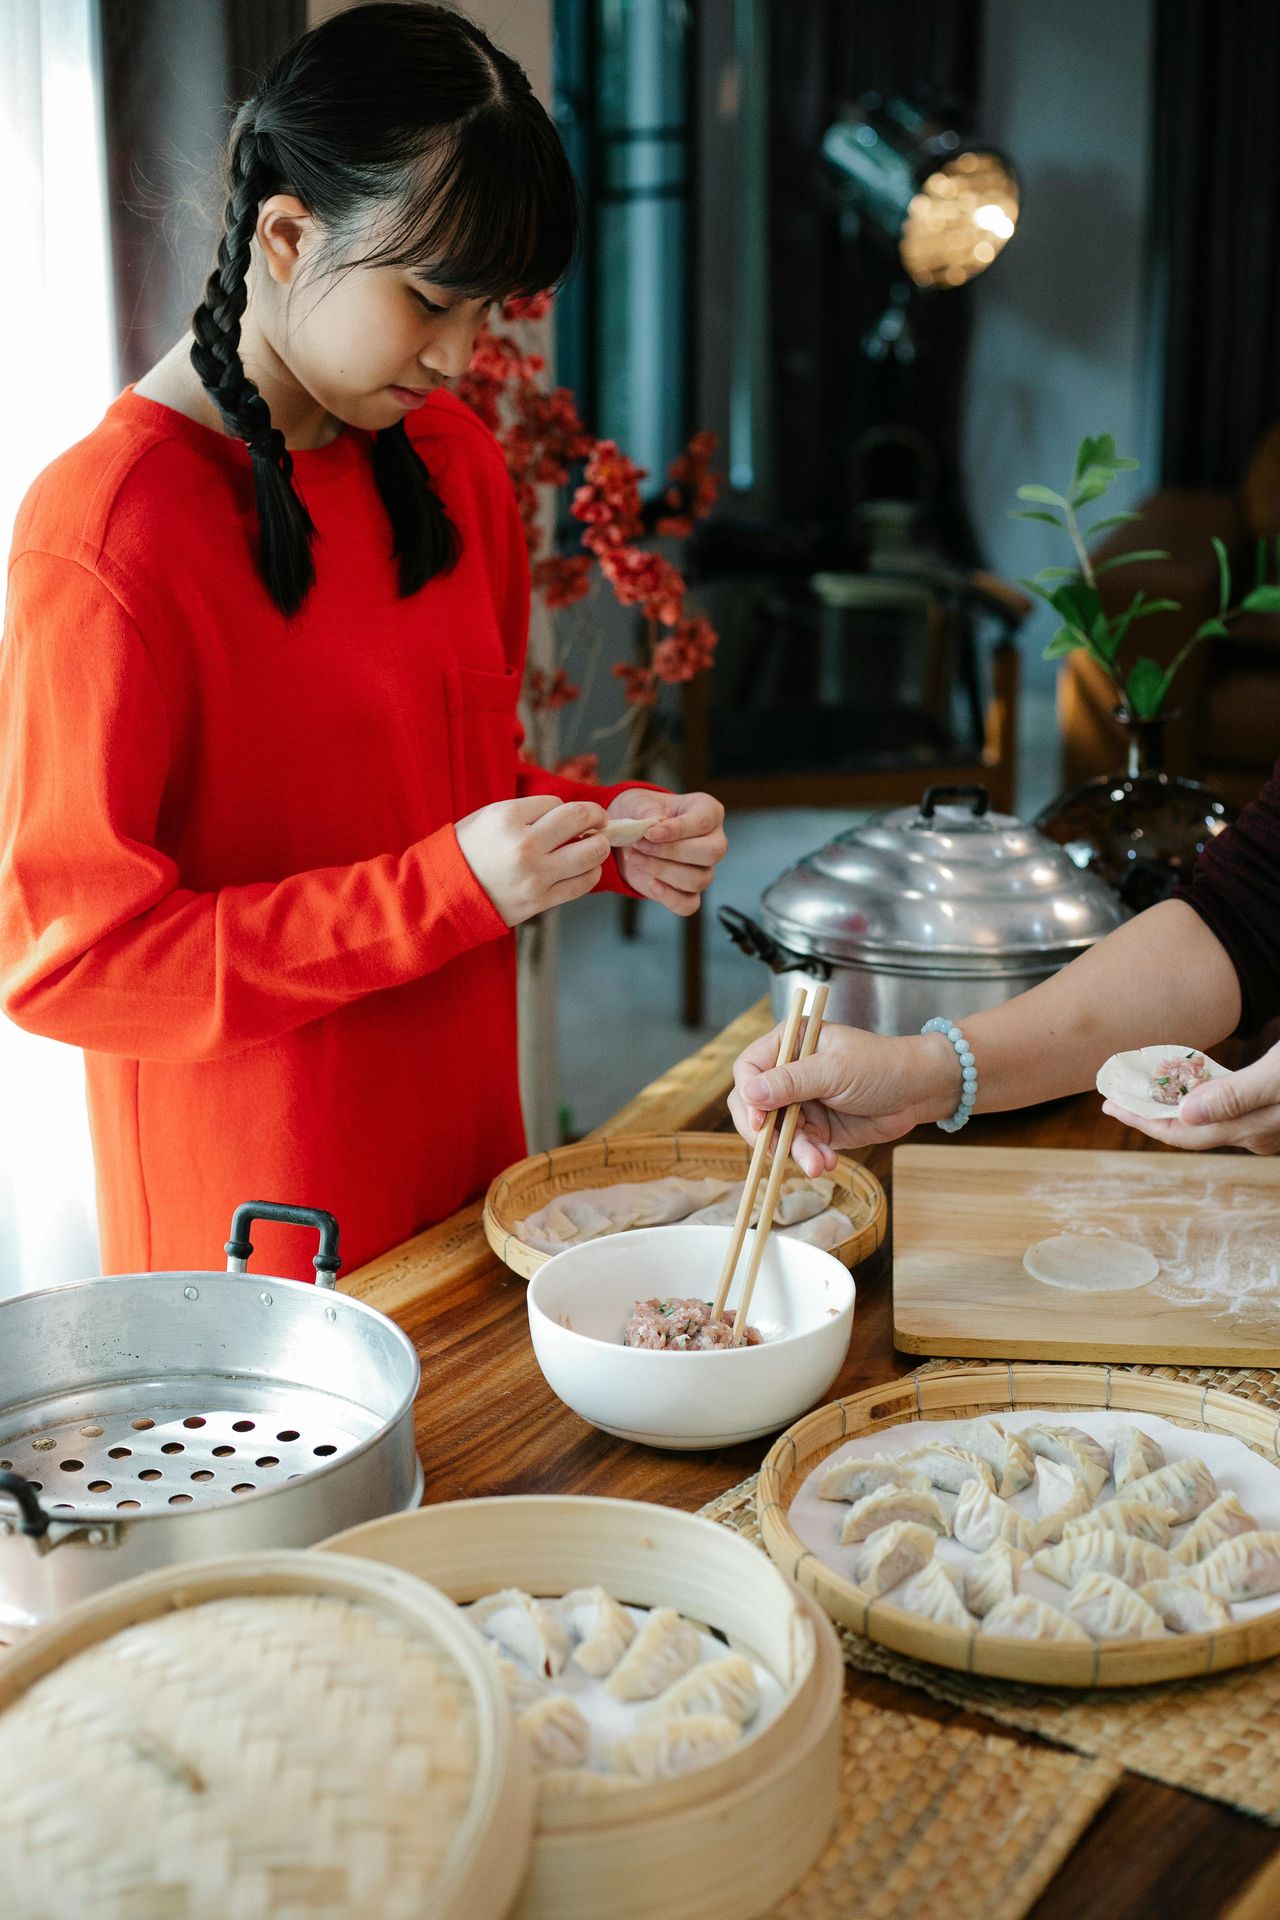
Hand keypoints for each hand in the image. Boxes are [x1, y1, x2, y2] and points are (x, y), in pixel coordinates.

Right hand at [455, 795, 608, 926]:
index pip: (556, 803)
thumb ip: (528, 812)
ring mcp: (535, 875)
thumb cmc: (469, 851)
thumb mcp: (489, 817)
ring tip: (594, 845)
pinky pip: (582, 884)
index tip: (560, 816)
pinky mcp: (540, 900)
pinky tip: (585, 868)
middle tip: (598, 821)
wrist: (446, 894)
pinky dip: (591, 873)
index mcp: (508, 818)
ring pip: (591, 853)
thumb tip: (570, 814)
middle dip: (596, 817)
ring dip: (599, 846)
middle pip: (580, 819)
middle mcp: (524, 845)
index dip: (561, 808)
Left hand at [612, 790, 726, 917]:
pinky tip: (651, 883)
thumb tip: (656, 823)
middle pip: (711, 853)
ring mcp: (705, 869)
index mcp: (708, 812)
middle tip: (640, 844)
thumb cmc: (643, 813)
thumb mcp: (640, 803)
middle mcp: (714, 841)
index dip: (678, 830)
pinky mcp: (690, 892)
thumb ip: (647, 810)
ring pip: (698, 879)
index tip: (650, 833)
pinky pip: (689, 904)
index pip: (704, 822)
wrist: (631, 835)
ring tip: (635, 857)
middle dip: (671, 851)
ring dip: (662, 871)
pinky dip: (669, 897)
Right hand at [728, 1022, 959, 1176]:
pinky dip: (809, 1158)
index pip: (749, 1068)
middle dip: (765, 1132)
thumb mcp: (835, 1070)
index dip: (748, 1096)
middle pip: (753, 1105)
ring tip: (817, 1162)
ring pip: (775, 1133)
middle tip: (777, 1150)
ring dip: (793, 1151)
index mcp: (789, 1043)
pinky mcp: (814, 1129)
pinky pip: (798, 1148)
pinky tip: (827, 1161)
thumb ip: (792, 1081)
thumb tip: (749, 1092)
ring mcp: (799, 1103)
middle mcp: (788, 1072)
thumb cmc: (881, 1065)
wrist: (918, 1092)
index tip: (760, 1121)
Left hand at [1102, 1038, 1279, 1154]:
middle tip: (1118, 1096)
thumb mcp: (1276, 1077)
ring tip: (1146, 1089)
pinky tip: (1193, 1082)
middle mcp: (1255, 1133)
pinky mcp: (1272, 1107)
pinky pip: (1225, 1106)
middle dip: (1151, 1113)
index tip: (1110, 1107)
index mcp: (1251, 1129)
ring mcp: (1265, 1123)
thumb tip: (1186, 1114)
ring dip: (1175, 1104)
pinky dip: (1202, 1094)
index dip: (1143, 1121)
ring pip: (1208, 1118)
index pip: (1182, 1133)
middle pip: (1190, 1128)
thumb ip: (1236, 1095)